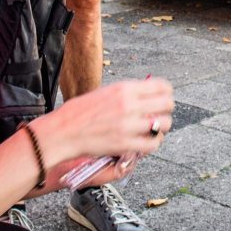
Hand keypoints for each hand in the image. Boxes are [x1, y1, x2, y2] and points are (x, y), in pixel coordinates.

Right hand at [48, 79, 173, 159]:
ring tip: (153, 129)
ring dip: (162, 127)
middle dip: (166, 109)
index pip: (162, 86)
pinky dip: (153, 143)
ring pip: (164, 124)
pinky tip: (146, 142)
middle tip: (159, 114)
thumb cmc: (80, 112)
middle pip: (167, 104)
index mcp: (124, 89)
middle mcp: (129, 105)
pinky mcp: (125, 144)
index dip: (166, 93)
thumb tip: (147, 92)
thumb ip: (127, 93)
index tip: (163, 97)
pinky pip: (153, 144)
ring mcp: (128, 125)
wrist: (63, 131)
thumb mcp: (105, 92)